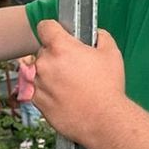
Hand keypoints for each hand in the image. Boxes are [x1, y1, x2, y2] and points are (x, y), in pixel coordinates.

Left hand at [32, 20, 124, 146]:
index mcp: (61, 47)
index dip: (53, 29)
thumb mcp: (111, 53)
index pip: (45, 27)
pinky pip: (37, 90)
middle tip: (74, 67)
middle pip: (44, 51)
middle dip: (56, 56)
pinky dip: (48, 92)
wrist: (104, 121)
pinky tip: (66, 97)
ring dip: (50, 75)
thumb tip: (95, 34)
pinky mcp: (37, 102)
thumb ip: (100, 36)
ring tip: (71, 85)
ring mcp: (39, 83)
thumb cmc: (108, 88)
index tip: (58, 35)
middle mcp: (45, 63)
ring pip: (39, 72)